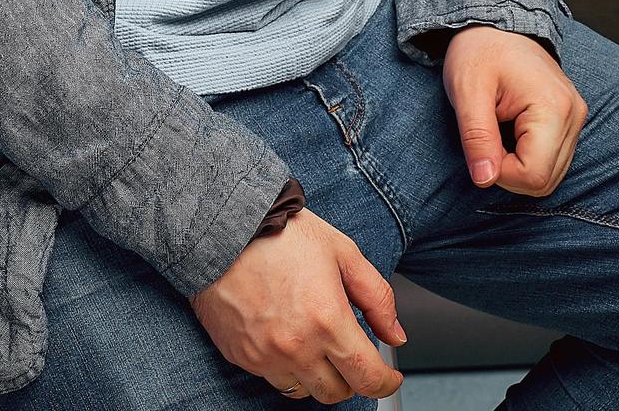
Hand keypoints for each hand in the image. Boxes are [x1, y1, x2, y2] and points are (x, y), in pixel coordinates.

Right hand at [190, 206, 405, 402]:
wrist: (223, 226)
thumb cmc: (280, 232)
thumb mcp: (342, 251)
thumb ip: (376, 296)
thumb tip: (395, 333)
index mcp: (327, 319)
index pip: (368, 377)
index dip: (386, 382)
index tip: (388, 376)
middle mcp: (297, 346)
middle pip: (338, 392)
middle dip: (351, 378)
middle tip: (349, 354)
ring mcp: (266, 356)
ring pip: (305, 391)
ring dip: (318, 375)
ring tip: (316, 344)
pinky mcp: (242, 357)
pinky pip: (273, 379)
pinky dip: (287, 368)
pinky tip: (287, 339)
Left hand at [442, 25, 587, 196]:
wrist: (493, 24)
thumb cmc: (478, 51)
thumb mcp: (466, 91)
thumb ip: (477, 137)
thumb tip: (484, 180)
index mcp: (553, 107)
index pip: (534, 176)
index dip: (501, 172)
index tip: (482, 144)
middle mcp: (573, 114)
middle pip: (545, 181)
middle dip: (509, 171)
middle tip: (487, 136)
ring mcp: (575, 117)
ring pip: (551, 175)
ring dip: (519, 165)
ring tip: (499, 130)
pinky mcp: (570, 118)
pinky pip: (553, 159)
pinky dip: (529, 156)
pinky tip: (512, 131)